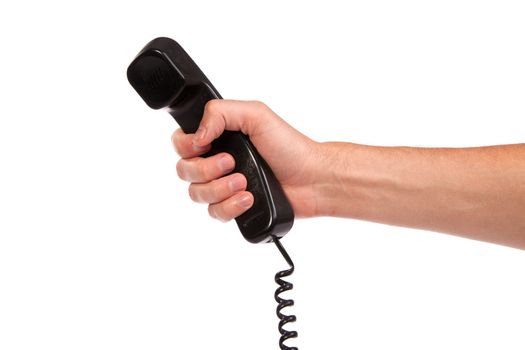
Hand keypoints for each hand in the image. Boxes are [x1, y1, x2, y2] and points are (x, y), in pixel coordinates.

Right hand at [172, 100, 323, 221]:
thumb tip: (197, 135)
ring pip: (196, 194)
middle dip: (206, 169)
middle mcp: (217, 162)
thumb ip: (220, 112)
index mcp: (219, 137)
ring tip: (244, 182)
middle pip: (184, 171)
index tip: (206, 145)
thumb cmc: (289, 146)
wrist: (312, 179)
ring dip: (219, 189)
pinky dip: (230, 207)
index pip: (181, 142)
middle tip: (232, 163)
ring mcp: (225, 186)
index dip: (187, 146)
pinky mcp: (234, 207)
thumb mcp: (256, 115)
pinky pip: (214, 213)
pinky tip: (249, 199)